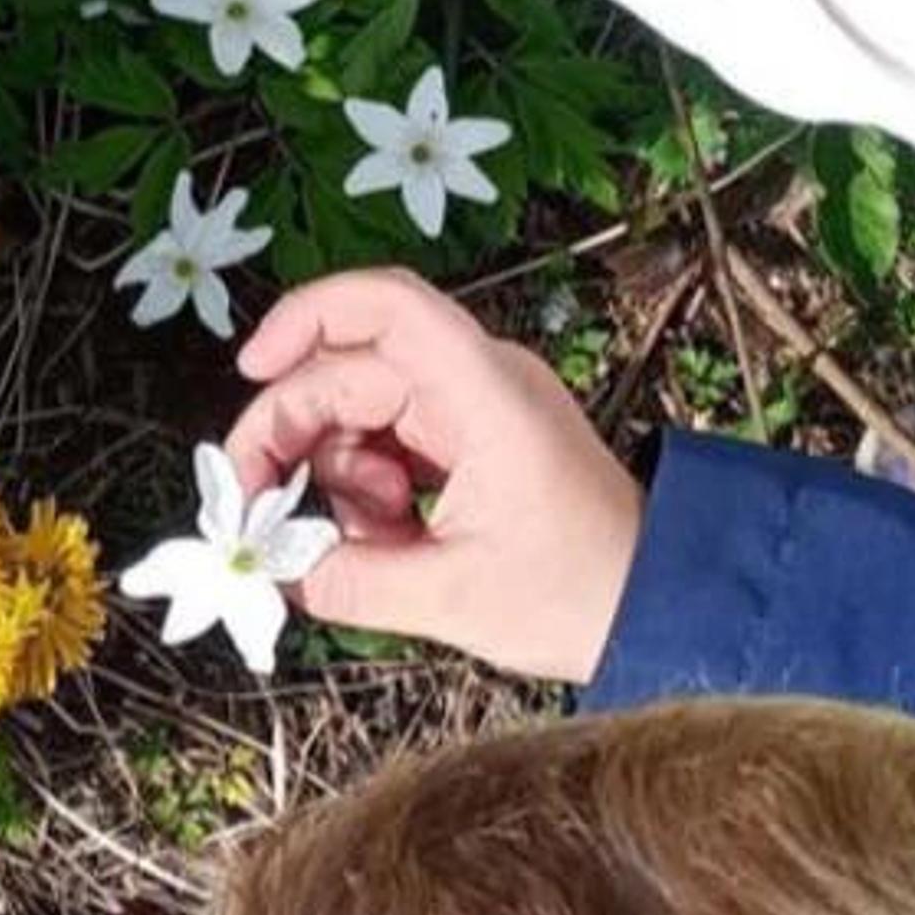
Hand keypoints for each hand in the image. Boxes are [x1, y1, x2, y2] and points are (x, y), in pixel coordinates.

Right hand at [222, 270, 641, 685]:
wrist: (663, 608)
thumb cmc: (582, 593)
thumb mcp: (452, 597)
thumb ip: (349, 579)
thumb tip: (278, 569)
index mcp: (485, 394)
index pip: (387, 305)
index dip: (307, 316)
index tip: (250, 369)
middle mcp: (477, 384)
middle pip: (348, 371)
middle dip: (291, 435)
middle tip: (255, 508)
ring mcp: (474, 412)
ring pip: (361, 415)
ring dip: (339, 481)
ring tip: (376, 547)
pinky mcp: (471, 445)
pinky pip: (389, 447)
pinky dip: (371, 496)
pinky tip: (394, 546)